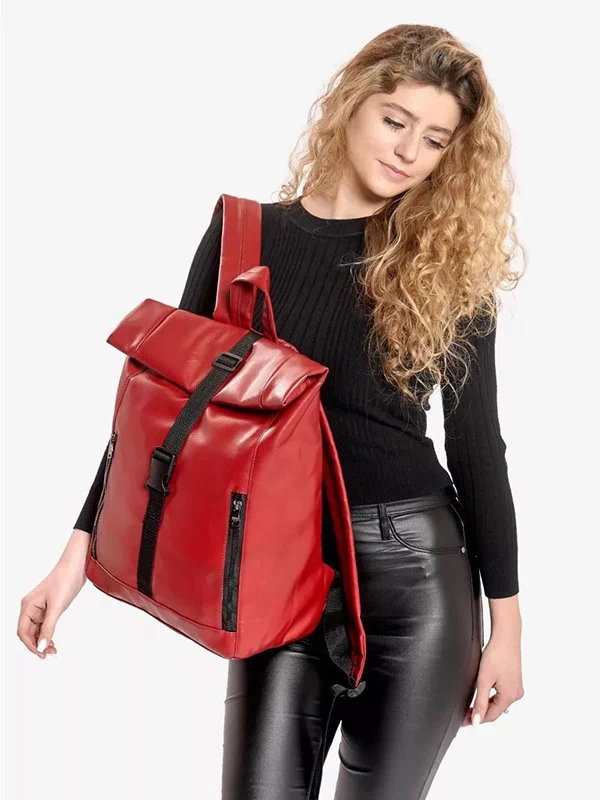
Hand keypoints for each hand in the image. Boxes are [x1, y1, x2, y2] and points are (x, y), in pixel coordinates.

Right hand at [17, 529, 90, 658]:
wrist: (77, 565)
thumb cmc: (65, 580)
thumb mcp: (57, 607)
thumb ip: (48, 628)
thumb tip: (42, 647)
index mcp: (27, 606)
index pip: (23, 632)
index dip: (30, 645)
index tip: (42, 654)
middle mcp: (30, 607)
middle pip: (28, 633)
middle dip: (37, 645)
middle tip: (50, 655)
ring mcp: (39, 607)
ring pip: (36, 630)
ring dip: (43, 641)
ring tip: (53, 650)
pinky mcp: (49, 606)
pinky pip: (44, 624)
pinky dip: (47, 633)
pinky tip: (53, 641)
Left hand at [462, 596, 524, 725]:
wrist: (506, 636)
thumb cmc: (496, 655)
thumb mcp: (484, 680)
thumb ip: (481, 702)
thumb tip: (477, 722)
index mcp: (510, 696)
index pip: (491, 716)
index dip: (476, 719)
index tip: (463, 722)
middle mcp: (516, 695)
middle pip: (495, 711)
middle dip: (480, 713)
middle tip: (463, 715)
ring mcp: (517, 688)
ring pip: (499, 703)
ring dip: (486, 706)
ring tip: (470, 707)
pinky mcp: (515, 681)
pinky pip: (502, 695)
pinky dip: (492, 698)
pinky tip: (483, 697)